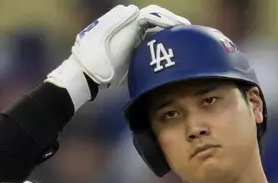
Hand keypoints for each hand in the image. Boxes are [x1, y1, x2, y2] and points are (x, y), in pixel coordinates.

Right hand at [46, 5, 188, 107]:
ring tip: (185, 27)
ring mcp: (128, 18)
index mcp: (127, 32)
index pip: (150, 27)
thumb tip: (149, 73)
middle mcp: (127, 21)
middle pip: (155, 18)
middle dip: (171, 24)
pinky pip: (152, 17)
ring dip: (171, 21)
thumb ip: (136, 61)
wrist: (91, 69)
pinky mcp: (130, 20)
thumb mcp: (125, 65)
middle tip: (186, 31)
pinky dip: (165, 21)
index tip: (179, 40)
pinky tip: (177, 28)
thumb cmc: (104, 72)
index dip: (165, 31)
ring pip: (156, 15)